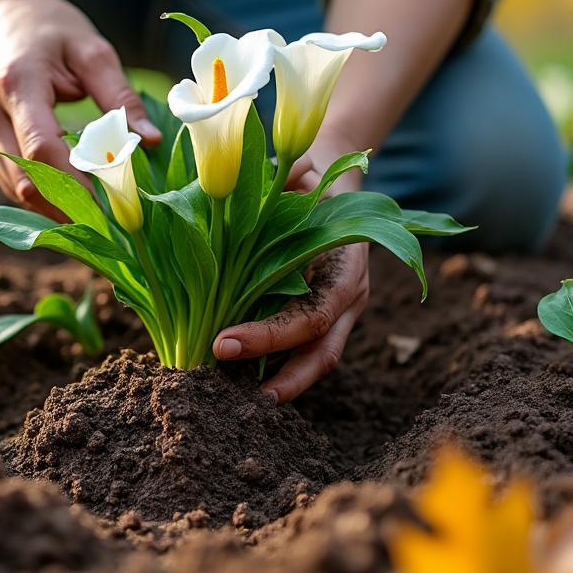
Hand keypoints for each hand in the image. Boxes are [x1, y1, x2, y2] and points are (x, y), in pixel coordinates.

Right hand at [0, 0, 161, 217]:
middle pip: (27, 179)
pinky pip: (11, 182)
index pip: (43, 148)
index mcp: (17, 84)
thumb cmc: (54, 31)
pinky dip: (42, 195)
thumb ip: (121, 97)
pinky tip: (75, 203)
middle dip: (70, 207)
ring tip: (100, 222)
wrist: (4, 16)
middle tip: (114, 228)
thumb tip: (151, 141)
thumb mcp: (94, 52)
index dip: (77, 184)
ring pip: (17, 189)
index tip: (115, 207)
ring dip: (56, 207)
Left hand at [212, 139, 369, 402]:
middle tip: (224, 391)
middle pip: (321, 354)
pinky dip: (271, 367)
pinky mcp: (321, 318)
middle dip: (279, 379)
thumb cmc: (310, 178)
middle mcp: (350, 297)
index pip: (312, 315)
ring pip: (314, 361)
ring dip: (277, 384)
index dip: (271, 335)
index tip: (222, 343)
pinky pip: (300, 351)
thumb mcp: (304, 170)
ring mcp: (339, 313)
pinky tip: (234, 379)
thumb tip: (284, 171)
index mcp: (348, 266)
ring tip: (229, 402)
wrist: (330, 186)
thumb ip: (294, 172)